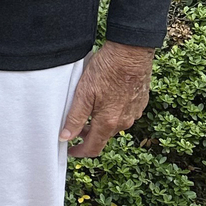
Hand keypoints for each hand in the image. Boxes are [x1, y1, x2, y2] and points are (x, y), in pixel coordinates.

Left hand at [59, 42, 154, 158]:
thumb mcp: (83, 94)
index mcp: (108, 122)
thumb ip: (75, 118)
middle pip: (103, 137)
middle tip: (74, 126)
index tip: (70, 150)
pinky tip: (105, 99)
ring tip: (88, 109)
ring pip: (114, 125)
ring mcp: (134, 113)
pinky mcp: (140, 103)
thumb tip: (65, 138)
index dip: (80, 152)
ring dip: (100, 123)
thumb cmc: (106, 70)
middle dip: (88, 135)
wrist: (132, 52)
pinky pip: (124, 114)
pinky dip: (112, 113)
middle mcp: (124, 122)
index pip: (93, 148)